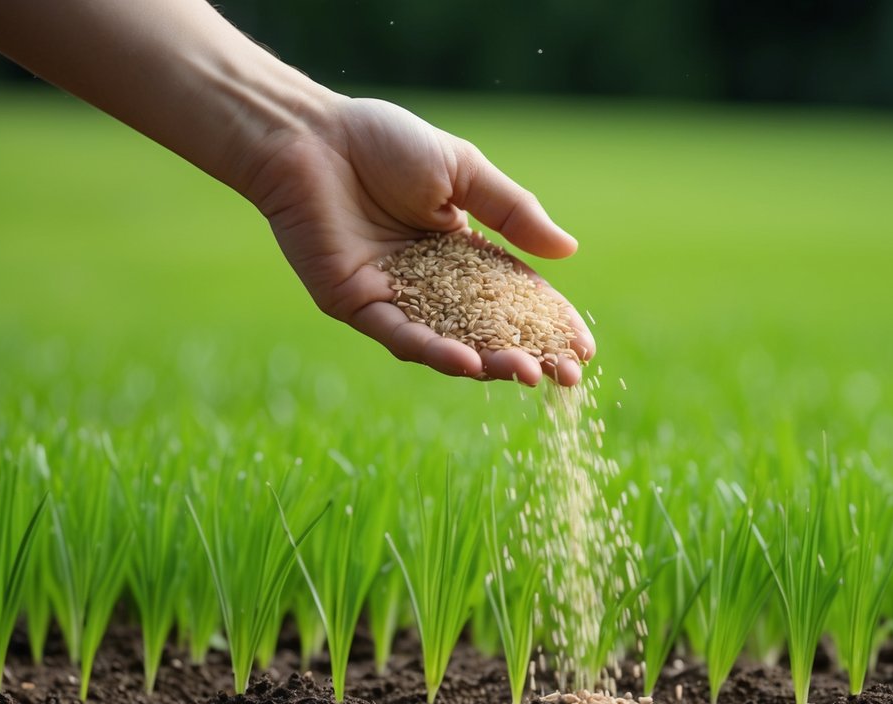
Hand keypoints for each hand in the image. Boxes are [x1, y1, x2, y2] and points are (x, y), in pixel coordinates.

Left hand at [244, 96, 594, 385]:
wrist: (310, 137)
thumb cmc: (383, 143)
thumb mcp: (464, 171)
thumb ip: (512, 212)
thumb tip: (568, 251)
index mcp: (462, 250)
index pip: (516, 297)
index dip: (550, 323)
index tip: (582, 349)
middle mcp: (432, 282)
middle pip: (489, 329)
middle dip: (529, 354)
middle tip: (565, 377)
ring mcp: (395, 298)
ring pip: (450, 342)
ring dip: (488, 363)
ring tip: (527, 373)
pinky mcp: (357, 305)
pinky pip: (402, 335)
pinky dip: (434, 351)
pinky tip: (468, 363)